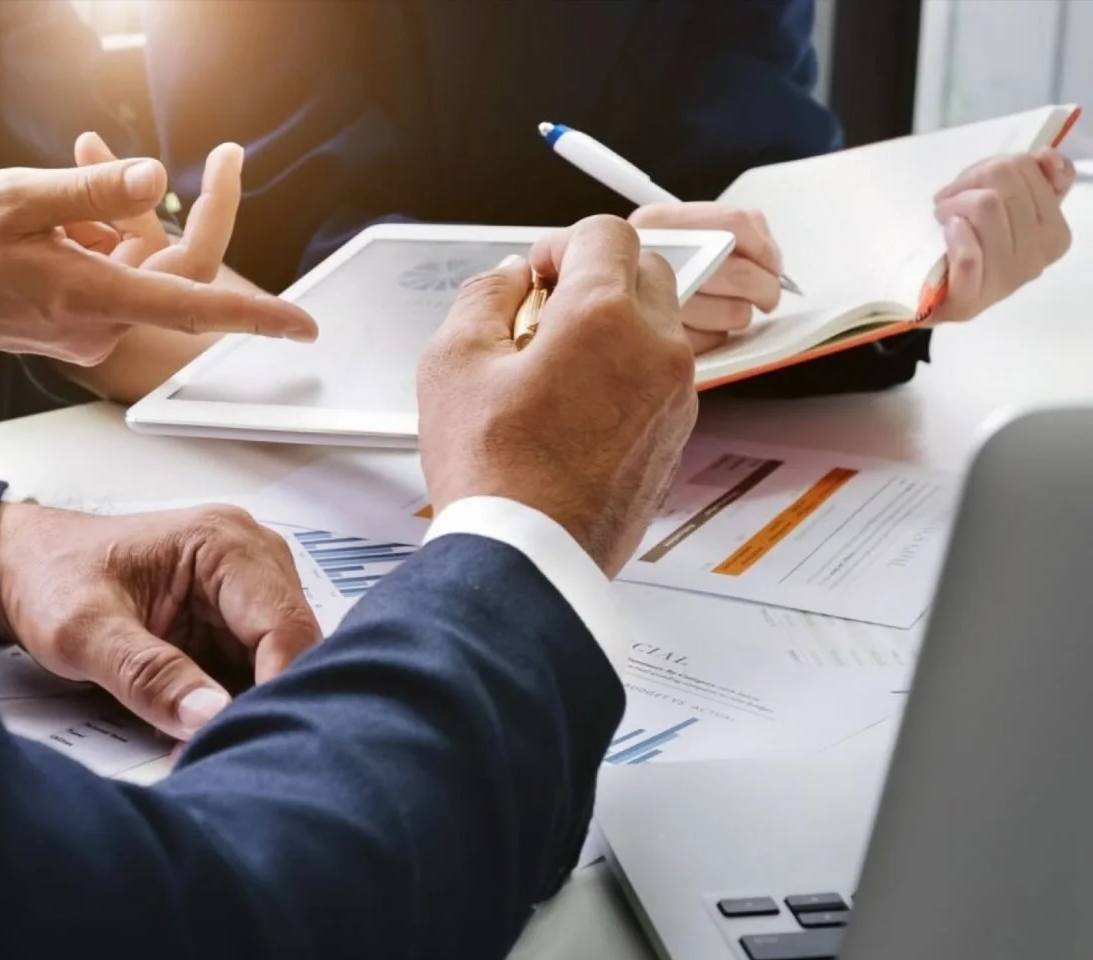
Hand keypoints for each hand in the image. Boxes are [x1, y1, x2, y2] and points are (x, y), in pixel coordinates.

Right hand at [0, 159, 316, 362]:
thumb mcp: (21, 197)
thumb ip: (94, 190)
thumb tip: (154, 180)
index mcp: (93, 296)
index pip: (196, 306)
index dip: (255, 316)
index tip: (302, 326)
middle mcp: (98, 322)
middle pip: (176, 268)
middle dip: (192, 210)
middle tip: (225, 156)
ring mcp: (86, 325)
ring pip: (139, 264)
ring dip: (123, 216)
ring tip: (71, 173)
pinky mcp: (73, 319)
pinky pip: (112, 272)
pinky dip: (101, 235)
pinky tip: (64, 205)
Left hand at [0, 503, 322, 738]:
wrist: (20, 566)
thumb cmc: (48, 575)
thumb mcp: (84, 632)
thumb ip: (146, 674)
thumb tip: (207, 716)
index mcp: (222, 542)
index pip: (285, 624)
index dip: (277, 686)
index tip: (250, 737)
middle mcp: (248, 557)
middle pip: (293, 645)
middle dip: (266, 699)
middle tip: (228, 747)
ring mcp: (244, 588)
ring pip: (280, 661)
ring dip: (249, 703)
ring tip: (209, 739)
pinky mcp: (231, 618)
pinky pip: (254, 668)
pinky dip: (233, 700)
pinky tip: (202, 722)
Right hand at [417, 216, 697, 575]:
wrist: (527, 557)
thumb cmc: (492, 472)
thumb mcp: (453, 363)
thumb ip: (484, 298)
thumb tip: (509, 279)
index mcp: (605, 316)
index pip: (606, 232)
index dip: (561, 243)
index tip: (536, 273)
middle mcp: (657, 348)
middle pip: (645, 270)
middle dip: (595, 278)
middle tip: (542, 315)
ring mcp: (676, 396)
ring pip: (657, 326)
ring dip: (613, 327)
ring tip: (552, 370)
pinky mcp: (676, 436)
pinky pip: (659, 377)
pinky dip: (626, 374)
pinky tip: (572, 409)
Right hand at [628, 202, 783, 353]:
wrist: (591, 307)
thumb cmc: (644, 266)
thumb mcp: (672, 230)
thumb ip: (722, 228)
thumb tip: (766, 253)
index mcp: (655, 222)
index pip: (734, 224)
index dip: (764, 248)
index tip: (771, 263)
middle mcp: (651, 260)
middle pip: (740, 274)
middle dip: (765, 287)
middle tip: (766, 293)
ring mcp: (653, 307)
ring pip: (735, 313)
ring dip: (740, 314)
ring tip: (730, 309)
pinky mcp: (660, 345)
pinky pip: (713, 342)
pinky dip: (716, 336)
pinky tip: (703, 327)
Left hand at [929, 148, 1074, 322]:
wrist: (941, 297)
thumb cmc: (976, 245)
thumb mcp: (1010, 206)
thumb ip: (1038, 177)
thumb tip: (1047, 156)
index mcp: (1055, 233)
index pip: (1027, 168)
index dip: (990, 166)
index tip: (972, 183)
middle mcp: (1037, 257)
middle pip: (1003, 182)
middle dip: (969, 182)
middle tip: (950, 198)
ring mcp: (1005, 280)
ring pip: (986, 207)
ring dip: (953, 204)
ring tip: (944, 216)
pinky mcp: (969, 301)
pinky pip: (969, 256)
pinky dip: (956, 235)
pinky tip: (949, 232)